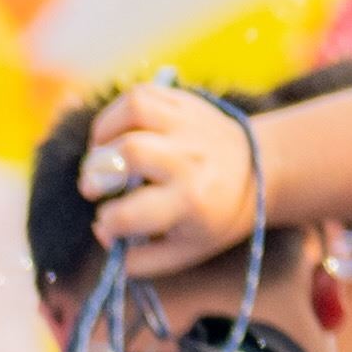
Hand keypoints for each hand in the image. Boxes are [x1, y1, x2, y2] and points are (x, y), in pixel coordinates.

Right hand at [83, 87, 261, 280]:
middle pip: (130, 151)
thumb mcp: (185, 251)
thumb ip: (140, 258)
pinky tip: (113, 135)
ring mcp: (189, 124)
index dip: (107, 222)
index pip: (130, 212)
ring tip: (101, 154)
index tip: (108, 223)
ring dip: (103, 135)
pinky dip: (115, 114)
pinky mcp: (185, 102)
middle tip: (93, 186)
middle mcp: (190, 158)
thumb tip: (102, 233)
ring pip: (134, 109)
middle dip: (96, 171)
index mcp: (191, 201)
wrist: (258, 171)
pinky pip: (140, 94)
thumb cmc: (213, 216)